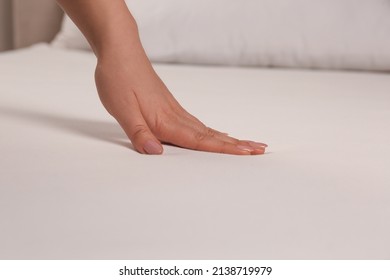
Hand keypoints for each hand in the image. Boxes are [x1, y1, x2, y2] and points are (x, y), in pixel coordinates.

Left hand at [95, 52, 267, 154]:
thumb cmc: (119, 79)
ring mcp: (176, 110)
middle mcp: (176, 116)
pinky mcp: (171, 106)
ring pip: (207, 129)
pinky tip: (215, 133)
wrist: (120, 51)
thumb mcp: (123, 110)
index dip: (226, 149)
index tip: (249, 152)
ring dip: (228, 138)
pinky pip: (197, 124)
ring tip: (246, 144)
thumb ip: (140, 134)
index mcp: (167, 120)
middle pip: (212, 134)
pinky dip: (212, 132)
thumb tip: (156, 153)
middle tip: (260, 149)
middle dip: (237, 144)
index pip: (201, 140)